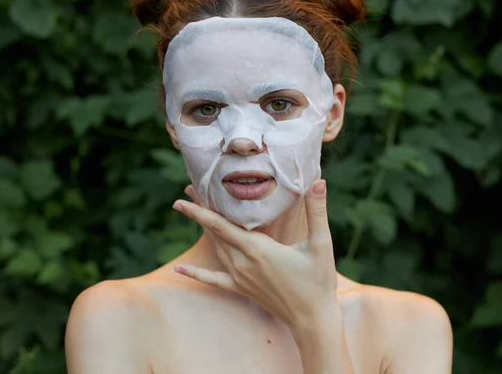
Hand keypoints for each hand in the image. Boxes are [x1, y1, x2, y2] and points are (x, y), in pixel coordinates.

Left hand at [172, 179, 337, 326]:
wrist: (312, 319)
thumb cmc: (318, 282)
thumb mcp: (321, 245)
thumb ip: (317, 212)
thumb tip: (319, 182)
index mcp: (258, 249)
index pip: (221, 225)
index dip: (201, 210)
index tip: (184, 197)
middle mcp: (243, 262)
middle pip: (214, 232)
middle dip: (200, 211)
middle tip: (188, 191)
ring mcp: (240, 277)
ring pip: (215, 249)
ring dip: (202, 230)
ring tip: (191, 211)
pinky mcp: (241, 288)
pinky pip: (213, 279)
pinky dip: (196, 273)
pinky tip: (179, 269)